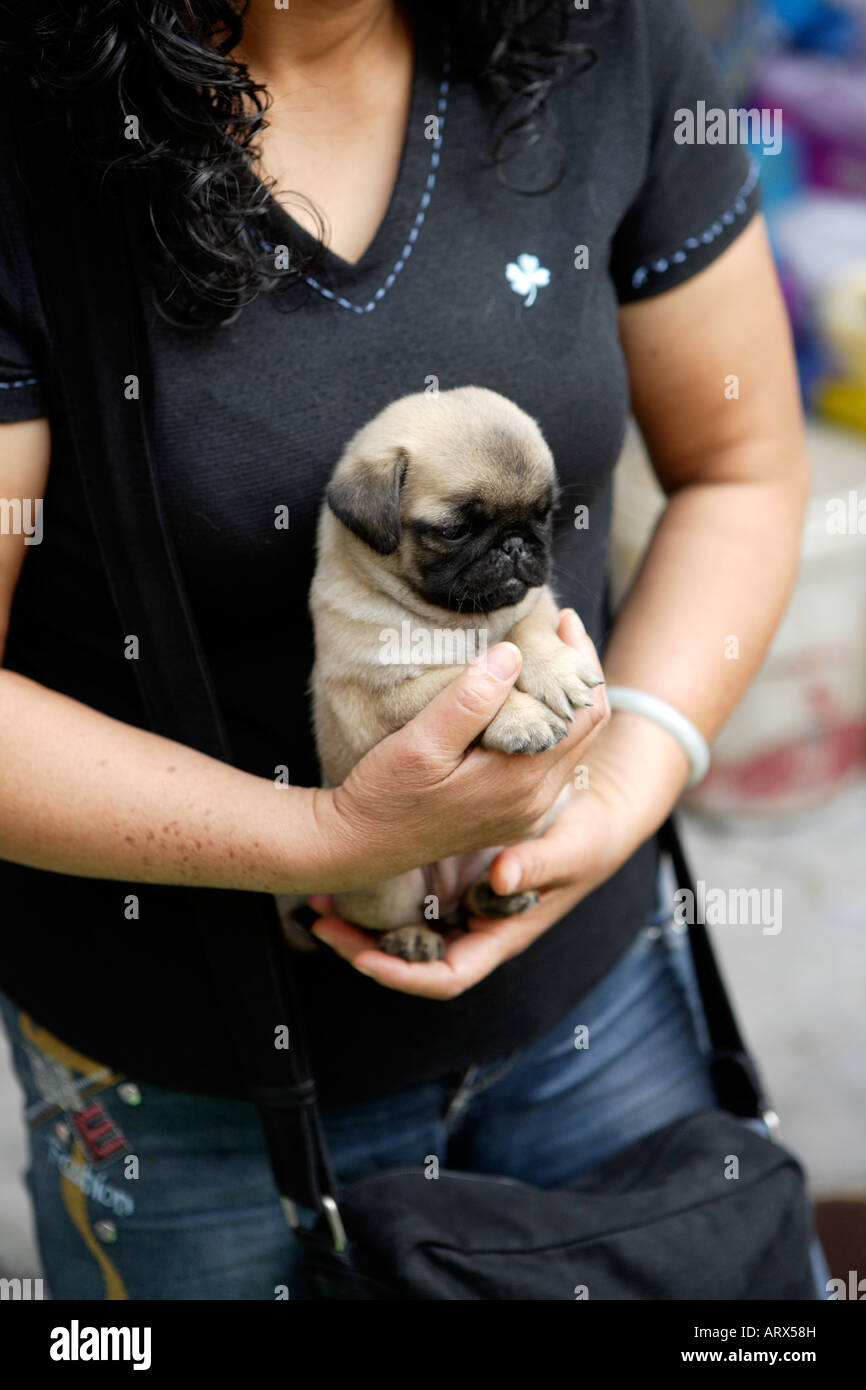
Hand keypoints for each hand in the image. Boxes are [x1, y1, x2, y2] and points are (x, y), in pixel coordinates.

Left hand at [307, 751, 622, 999]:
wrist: (595, 806)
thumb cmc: (591, 833)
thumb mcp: (573, 845)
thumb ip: (541, 862)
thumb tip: (499, 881)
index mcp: (502, 934)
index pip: (446, 976)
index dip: (402, 976)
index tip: (363, 960)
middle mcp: (475, 925)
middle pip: (410, 960)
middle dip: (362, 950)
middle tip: (317, 922)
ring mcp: (460, 901)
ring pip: (400, 930)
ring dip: (360, 923)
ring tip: (316, 902)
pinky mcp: (451, 874)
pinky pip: (405, 897)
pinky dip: (374, 890)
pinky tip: (345, 873)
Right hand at [308, 612, 693, 996]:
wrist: (360, 847)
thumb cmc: (384, 794)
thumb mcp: (419, 743)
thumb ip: (469, 701)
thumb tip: (512, 655)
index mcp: (519, 782)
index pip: (583, 714)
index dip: (581, 662)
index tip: (563, 621)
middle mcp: (535, 802)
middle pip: (588, 728)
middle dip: (579, 675)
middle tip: (560, 627)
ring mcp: (527, 813)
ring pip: (573, 746)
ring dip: (567, 700)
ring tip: (545, 656)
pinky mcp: (515, 816)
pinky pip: (553, 764)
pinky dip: (552, 726)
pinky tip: (526, 701)